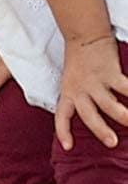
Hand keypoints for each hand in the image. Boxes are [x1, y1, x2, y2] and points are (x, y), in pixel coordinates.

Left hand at [57, 34, 127, 149]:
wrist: (84, 36)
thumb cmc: (80, 63)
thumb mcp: (72, 82)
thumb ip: (81, 99)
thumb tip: (99, 118)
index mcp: (68, 94)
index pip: (61, 116)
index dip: (63, 132)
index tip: (68, 147)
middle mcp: (80, 91)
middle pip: (89, 115)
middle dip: (100, 131)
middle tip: (112, 143)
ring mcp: (96, 82)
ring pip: (110, 105)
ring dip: (124, 117)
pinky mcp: (111, 73)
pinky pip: (127, 88)